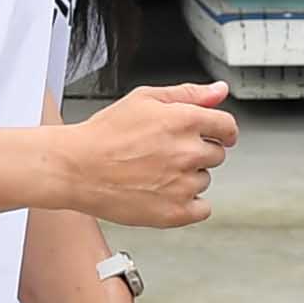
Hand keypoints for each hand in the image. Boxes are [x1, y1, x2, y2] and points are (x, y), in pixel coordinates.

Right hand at [57, 81, 236, 231]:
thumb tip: (219, 91)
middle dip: (198, 151)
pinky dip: (190, 204)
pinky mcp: (175, 212)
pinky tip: (167, 193)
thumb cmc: (104, 135)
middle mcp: (188, 152)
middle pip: (217, 154)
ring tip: (156, 172)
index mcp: (184, 121)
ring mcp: (183, 184)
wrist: (76, 168)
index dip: (222, 130)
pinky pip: (203, 208)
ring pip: (205, 180)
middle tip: (167, 152)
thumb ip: (188, 94)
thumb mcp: (145, 99)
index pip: (227, 126)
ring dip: (189, 177)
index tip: (218, 135)